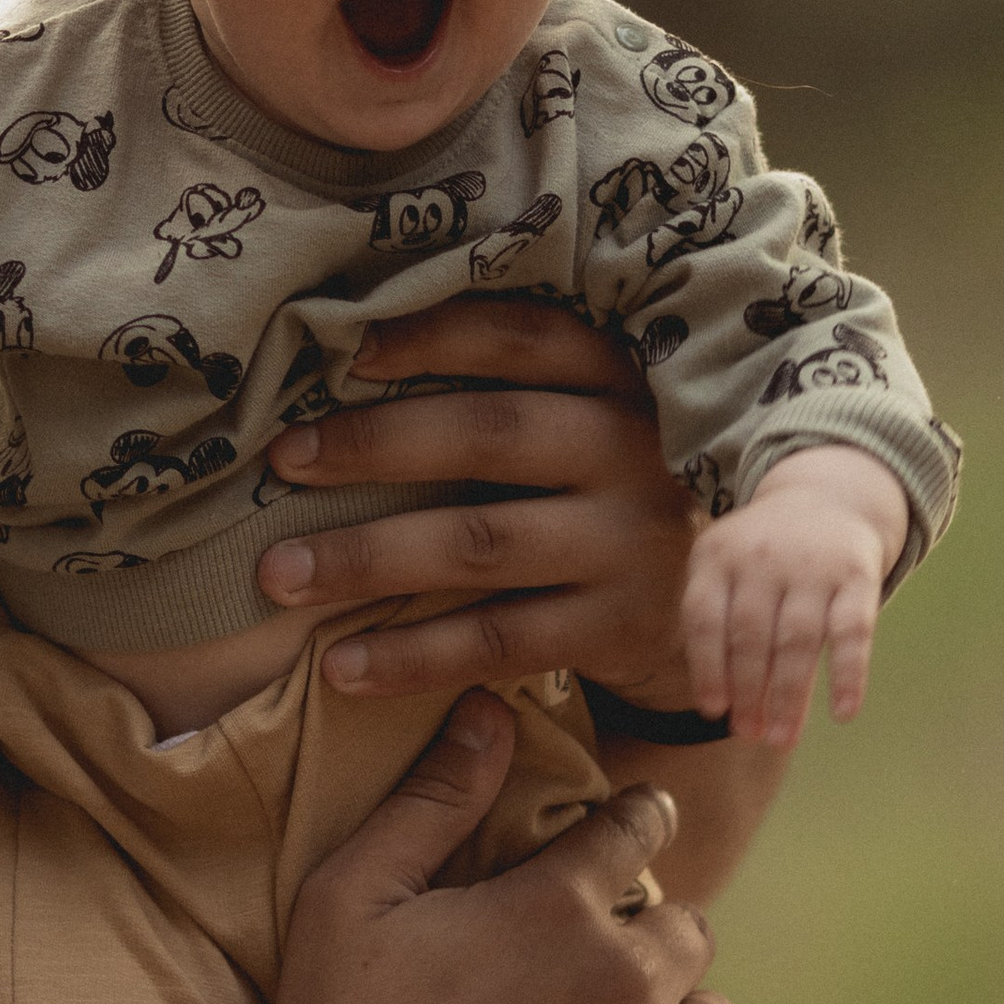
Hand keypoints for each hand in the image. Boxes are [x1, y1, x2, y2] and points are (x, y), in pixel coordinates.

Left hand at [249, 299, 702, 702]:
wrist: (724, 604)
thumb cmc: (612, 490)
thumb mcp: (596, 417)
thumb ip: (516, 387)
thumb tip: (354, 357)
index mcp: (619, 378)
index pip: (521, 337)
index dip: (433, 336)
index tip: (348, 349)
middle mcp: (631, 451)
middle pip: (488, 434)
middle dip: (373, 445)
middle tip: (282, 461)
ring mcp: (628, 543)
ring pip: (479, 543)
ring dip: (367, 558)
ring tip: (279, 574)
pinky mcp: (617, 628)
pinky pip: (497, 641)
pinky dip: (412, 656)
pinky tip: (340, 667)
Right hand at [266, 697, 750, 1003]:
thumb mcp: (354, 898)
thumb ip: (433, 799)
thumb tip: (489, 707)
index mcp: (558, 903)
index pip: (638, 830)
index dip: (635, 828)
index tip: (631, 838)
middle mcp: (627, 975)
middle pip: (689, 931)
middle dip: (653, 943)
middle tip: (599, 979)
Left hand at [682, 444, 909, 745]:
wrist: (828, 497)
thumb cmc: (763, 553)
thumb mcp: (723, 563)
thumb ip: (710, 618)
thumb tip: (714, 702)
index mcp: (719, 556)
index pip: (706, 619)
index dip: (708, 669)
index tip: (714, 711)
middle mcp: (764, 558)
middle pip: (752, 636)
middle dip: (749, 692)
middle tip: (750, 734)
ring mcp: (813, 567)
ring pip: (798, 640)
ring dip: (790, 695)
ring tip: (782, 738)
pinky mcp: (858, 576)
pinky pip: (854, 631)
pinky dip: (849, 675)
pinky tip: (843, 713)